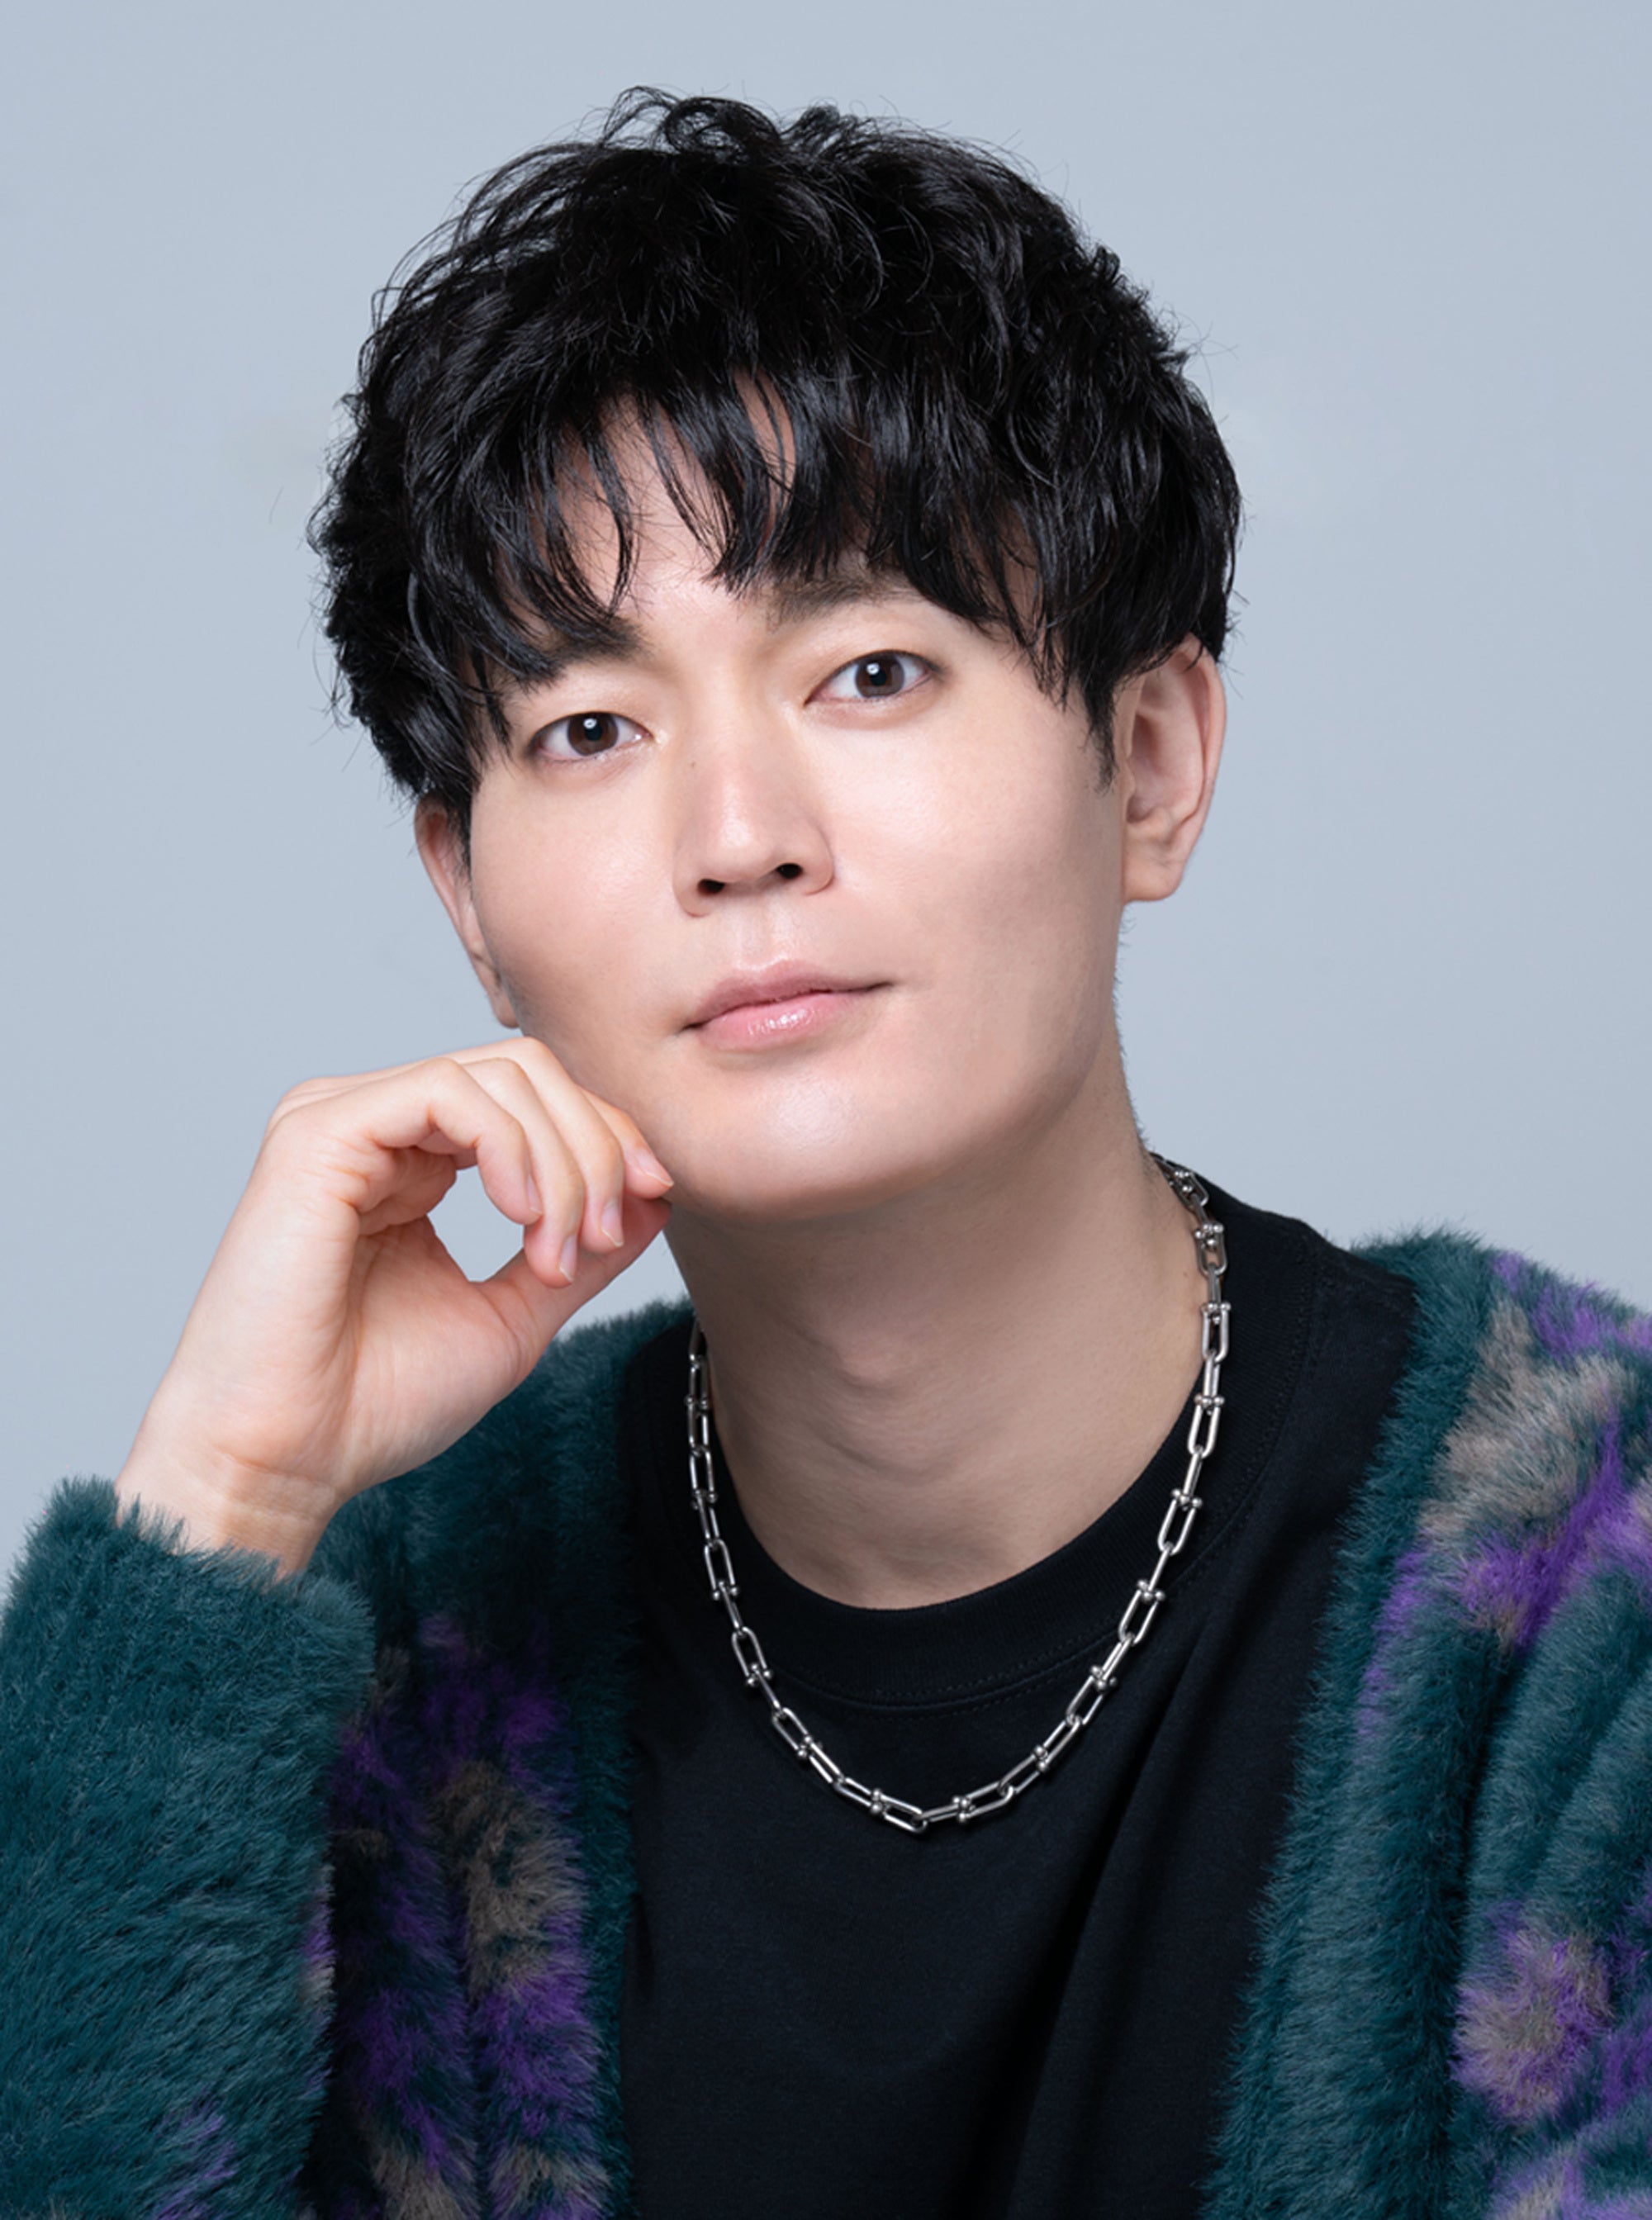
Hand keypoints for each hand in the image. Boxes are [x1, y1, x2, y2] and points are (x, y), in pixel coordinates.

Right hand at [114, 1041, 674, 1572]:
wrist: (288, 1461)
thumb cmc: (376, 1404)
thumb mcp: (515, 1313)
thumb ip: (581, 1251)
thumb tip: (657, 1195)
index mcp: (413, 1160)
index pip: (533, 1098)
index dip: (609, 1135)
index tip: (655, 1196)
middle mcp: (376, 1126)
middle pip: (527, 1072)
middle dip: (596, 1146)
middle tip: (600, 1237)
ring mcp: (341, 1119)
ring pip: (498, 1075)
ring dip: (561, 1158)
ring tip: (557, 1250)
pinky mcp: (318, 1132)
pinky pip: (446, 1090)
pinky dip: (509, 1144)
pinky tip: (520, 1215)